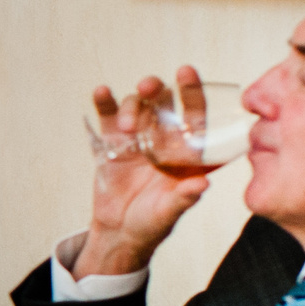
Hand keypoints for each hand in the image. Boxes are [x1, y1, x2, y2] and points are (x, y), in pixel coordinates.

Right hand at [78, 70, 211, 278]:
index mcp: (185, 150)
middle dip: (157, 89)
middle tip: (148, 87)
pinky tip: (101, 92)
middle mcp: (163, 138)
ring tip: (125, 125)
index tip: (185, 72)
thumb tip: (203, 184)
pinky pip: (107, 116)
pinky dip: (105, 102)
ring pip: (136, 106)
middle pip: (163, 102)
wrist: (118, 233)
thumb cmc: (153, 223)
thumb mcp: (170, 212)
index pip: (194, 114)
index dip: (192, 92)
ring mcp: (136, 137)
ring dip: (132, 106)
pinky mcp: (111, 142)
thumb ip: (184, 197)